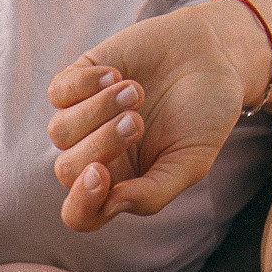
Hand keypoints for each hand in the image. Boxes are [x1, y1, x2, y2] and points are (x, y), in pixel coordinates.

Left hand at [47, 4, 249, 230]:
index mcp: (120, 185)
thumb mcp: (191, 161)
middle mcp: (96, 156)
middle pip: (67, 170)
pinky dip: (86, 84)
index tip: (101, 173)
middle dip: (102, 144)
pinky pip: (58, 93)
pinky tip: (118, 74)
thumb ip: (153, 193)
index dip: (82, 202)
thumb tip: (111, 204)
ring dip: (98, 111)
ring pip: (60, 132)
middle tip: (137, 122)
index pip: (81, 214)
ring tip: (135, 91)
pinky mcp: (78, 82)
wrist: (213, 57)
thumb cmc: (204, 115)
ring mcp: (83, 119)